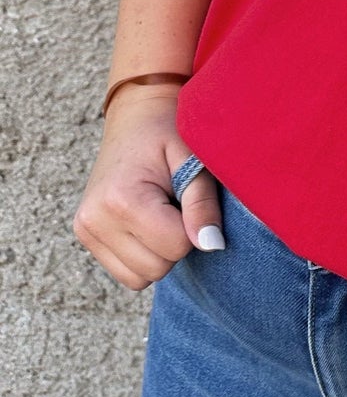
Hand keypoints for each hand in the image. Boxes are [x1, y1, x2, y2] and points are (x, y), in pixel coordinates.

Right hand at [73, 85, 223, 292]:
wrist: (137, 119)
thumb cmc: (170, 133)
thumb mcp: (194, 160)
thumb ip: (202, 203)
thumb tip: (212, 245)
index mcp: (121, 198)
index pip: (176, 246)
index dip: (194, 226)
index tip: (187, 197)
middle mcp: (94, 219)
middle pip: (158, 267)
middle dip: (177, 241)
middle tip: (175, 204)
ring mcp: (85, 230)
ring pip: (141, 277)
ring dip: (160, 253)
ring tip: (160, 212)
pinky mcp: (85, 237)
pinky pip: (127, 274)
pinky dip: (144, 258)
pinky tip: (147, 225)